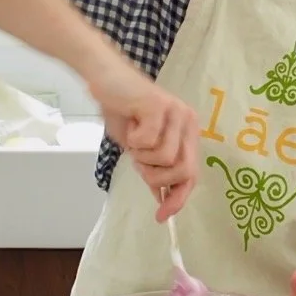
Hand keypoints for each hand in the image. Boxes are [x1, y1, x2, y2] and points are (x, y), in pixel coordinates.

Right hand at [84, 55, 197, 219]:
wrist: (104, 79)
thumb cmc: (122, 111)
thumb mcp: (140, 149)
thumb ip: (154, 170)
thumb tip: (162, 201)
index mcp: (187, 133)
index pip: (191, 174)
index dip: (178, 198)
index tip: (162, 216)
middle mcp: (188, 122)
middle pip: (184, 171)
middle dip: (157, 177)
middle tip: (139, 162)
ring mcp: (177, 113)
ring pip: (165, 159)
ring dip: (142, 156)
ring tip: (134, 138)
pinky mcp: (160, 106)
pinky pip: (149, 142)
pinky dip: (133, 140)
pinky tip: (130, 123)